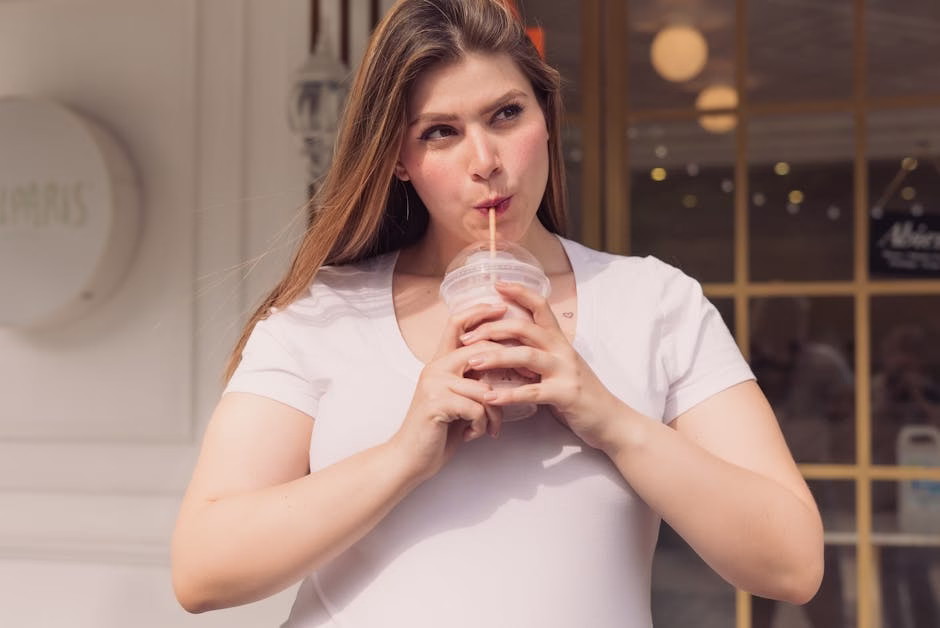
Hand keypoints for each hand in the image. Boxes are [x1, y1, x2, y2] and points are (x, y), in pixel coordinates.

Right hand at [390, 303, 507, 483]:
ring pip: (485, 388)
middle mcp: (435, 367)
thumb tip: (504, 365)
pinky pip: (477, 408)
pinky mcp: (436, 403)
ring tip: (490, 427)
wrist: (411, 458)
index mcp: (440, 362)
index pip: (456, 324)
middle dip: (508, 367)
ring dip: (495, 413)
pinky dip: (483, 426)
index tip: (501, 308)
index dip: (479, 312)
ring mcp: (434, 384)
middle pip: (480, 351)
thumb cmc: (438, 430)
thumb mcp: (457, 398)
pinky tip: (472, 435)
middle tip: (527, 381)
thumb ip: (472, 378)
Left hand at [458, 282, 628, 450]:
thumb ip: (535, 355)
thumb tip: (504, 348)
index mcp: (559, 340)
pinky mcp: (565, 395)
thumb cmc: (579, 393)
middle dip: (492, 329)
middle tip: (466, 337)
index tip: (496, 284)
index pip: (540, 306)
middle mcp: (562, 350)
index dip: (519, 292)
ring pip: (526, 356)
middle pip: (525, 328)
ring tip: (471, 362)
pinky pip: (532, 392)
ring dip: (495, 357)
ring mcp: (565, 371)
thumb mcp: (558, 367)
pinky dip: (508, 394)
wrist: (610, 419)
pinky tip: (489, 397)